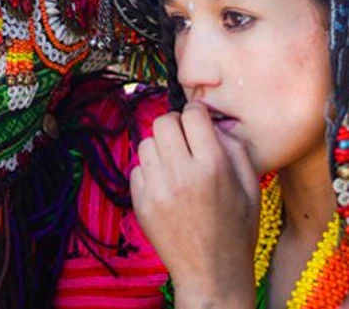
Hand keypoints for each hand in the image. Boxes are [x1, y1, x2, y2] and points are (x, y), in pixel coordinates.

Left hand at [130, 102, 260, 307]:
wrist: (211, 273)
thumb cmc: (236, 230)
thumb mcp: (251, 188)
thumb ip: (235, 149)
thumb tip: (214, 122)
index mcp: (212, 167)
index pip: (192, 115)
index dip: (196, 114)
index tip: (198, 121)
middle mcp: (181, 174)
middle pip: (163, 122)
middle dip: (174, 125)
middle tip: (184, 139)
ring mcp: (157, 188)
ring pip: (146, 143)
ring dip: (160, 147)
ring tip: (175, 164)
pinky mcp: (140, 202)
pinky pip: (137, 168)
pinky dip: (149, 171)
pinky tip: (166, 185)